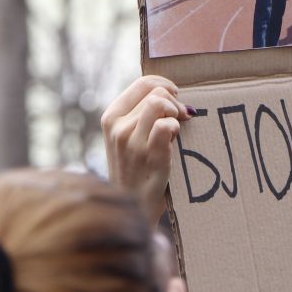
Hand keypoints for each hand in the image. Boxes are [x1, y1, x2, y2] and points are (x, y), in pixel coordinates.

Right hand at [101, 76, 193, 224]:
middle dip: (174, 102)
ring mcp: (131, 142)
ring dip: (175, 113)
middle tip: (180, 117)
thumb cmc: (135, 171)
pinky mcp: (149, 155)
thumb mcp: (126, 138)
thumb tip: (170, 92)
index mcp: (110, 117)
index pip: (142, 83)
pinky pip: (167, 126)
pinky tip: (175, 139)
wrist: (134, 208)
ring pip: (160, 104)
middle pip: (155, 93)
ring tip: (176, 129)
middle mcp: (117, 127)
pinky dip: (175, 127)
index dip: (165, 85)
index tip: (175, 95)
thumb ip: (139, 115)